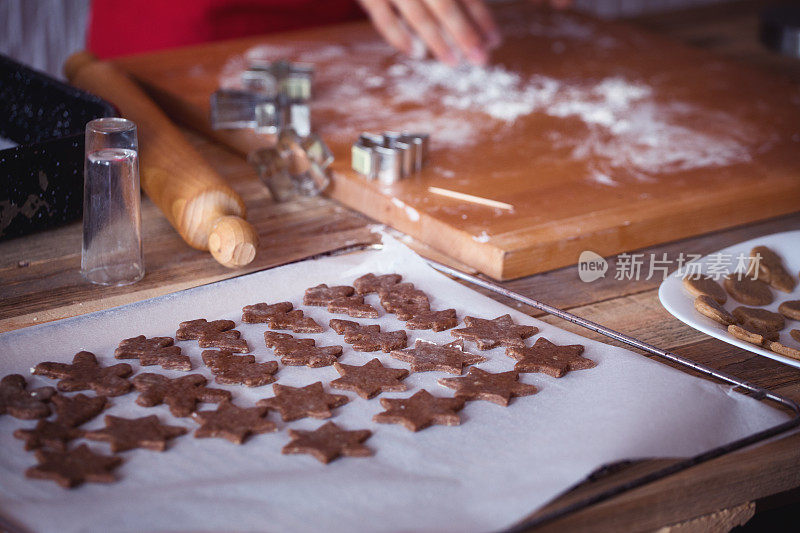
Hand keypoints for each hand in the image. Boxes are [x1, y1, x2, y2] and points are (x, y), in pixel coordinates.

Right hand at [359, 0, 501, 65]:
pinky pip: (384, 20)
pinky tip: (416, 52)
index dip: (481, 17)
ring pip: (418, 16)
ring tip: (454, 62)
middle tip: (480, 59)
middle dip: (465, 35)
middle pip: (445, 5)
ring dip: (438, 42)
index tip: (494, 40)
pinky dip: (400, 39)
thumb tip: (476, 14)